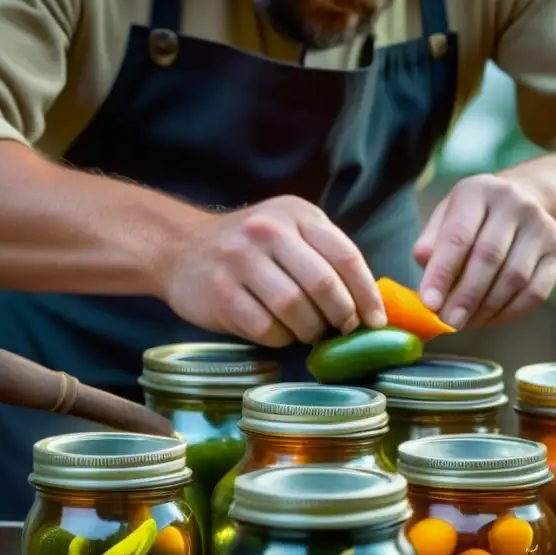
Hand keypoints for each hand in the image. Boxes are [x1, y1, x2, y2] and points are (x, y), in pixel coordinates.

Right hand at [162, 196, 385, 346]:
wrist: (181, 247)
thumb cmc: (251, 249)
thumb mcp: (291, 233)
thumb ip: (327, 257)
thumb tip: (371, 305)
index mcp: (296, 214)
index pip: (345, 256)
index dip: (367, 294)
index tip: (375, 321)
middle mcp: (268, 231)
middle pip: (324, 285)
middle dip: (342, 317)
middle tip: (343, 331)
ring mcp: (241, 260)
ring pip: (295, 310)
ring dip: (311, 331)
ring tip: (310, 333)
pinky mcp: (220, 292)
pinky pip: (265, 328)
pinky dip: (280, 338)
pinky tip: (279, 333)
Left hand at [414, 173, 555, 329]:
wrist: (526, 199)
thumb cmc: (474, 218)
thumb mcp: (446, 218)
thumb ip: (431, 246)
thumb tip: (426, 280)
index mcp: (478, 191)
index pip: (458, 236)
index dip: (442, 273)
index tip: (430, 304)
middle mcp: (514, 202)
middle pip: (489, 257)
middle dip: (466, 296)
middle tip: (449, 323)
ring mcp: (541, 225)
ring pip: (514, 278)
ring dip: (488, 308)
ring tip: (466, 323)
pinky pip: (535, 291)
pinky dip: (510, 312)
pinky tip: (490, 319)